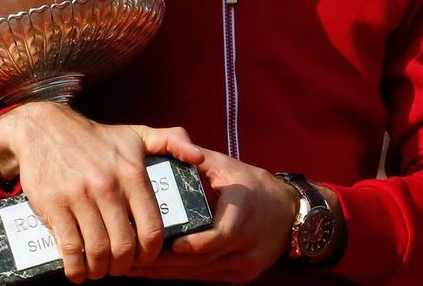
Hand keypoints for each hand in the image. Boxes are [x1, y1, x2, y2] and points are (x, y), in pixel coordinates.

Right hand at [0, 101, 204, 280]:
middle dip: (124, 265)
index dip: (151, 253)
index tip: (146, 258)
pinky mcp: (54, 205)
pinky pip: (69, 248)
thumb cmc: (96, 138)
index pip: (152, 227)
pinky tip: (77, 272)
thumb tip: (199, 158)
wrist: (45, 128)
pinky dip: (75, 269)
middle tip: (120, 267)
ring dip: (100, 270)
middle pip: (124, 245)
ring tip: (100, 270)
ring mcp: (79, 197)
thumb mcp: (136, 134)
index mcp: (132, 173)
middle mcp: (108, 186)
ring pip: (97, 251)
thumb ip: (172, 141)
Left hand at [128, 148, 299, 282]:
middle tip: (131, 258)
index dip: (192, 244)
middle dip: (164, 262)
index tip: (166, 245)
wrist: (291, 212)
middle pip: (203, 260)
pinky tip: (156, 272)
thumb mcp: (228, 166)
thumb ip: (196, 159)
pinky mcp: (244, 274)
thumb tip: (162, 150)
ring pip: (201, 273)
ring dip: (167, 272)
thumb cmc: (254, 185)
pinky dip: (181, 274)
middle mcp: (248, 240)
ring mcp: (247, 262)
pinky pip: (207, 277)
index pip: (219, 235)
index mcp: (244, 209)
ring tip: (134, 268)